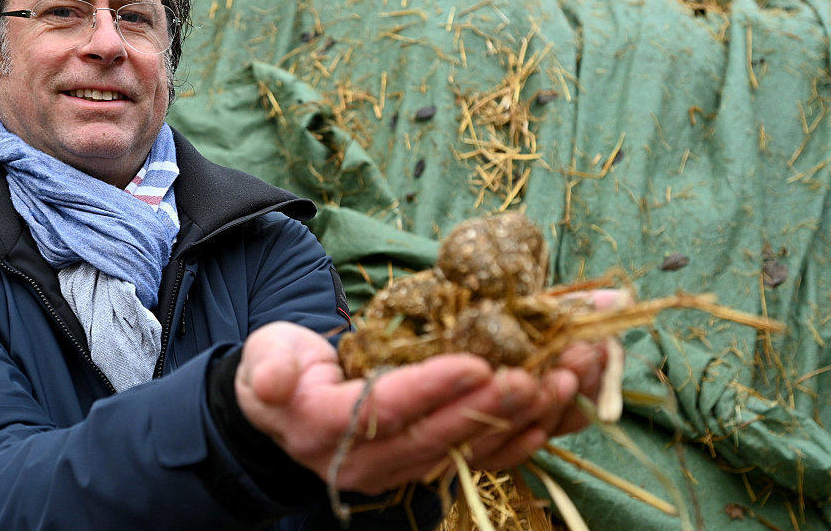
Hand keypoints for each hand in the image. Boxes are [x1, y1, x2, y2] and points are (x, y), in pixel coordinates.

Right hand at [236, 303, 616, 493]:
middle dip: (494, 405)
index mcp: (325, 427)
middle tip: (539, 371)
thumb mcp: (263, 360)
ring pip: (470, 450)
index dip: (431, 388)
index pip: (385, 409)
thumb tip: (270, 381)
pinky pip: (484, 458)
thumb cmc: (280, 373)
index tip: (476, 362)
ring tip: (566, 378)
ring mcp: (403, 470)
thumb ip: (269, 368)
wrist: (285, 419)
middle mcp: (369, 461)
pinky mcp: (430, 465)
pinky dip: (525, 435)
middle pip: (438, 436)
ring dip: (523, 418)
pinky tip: (561, 409)